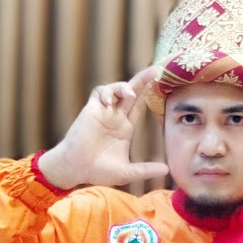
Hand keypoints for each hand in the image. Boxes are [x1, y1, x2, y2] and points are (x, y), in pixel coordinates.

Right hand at [38, 66, 168, 188]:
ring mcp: (103, 113)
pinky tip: (108, 101)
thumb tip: (166, 169)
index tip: (161, 84)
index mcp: (125, 128)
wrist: (75, 169)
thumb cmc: (98, 171)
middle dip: (143, 80)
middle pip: (131, 93)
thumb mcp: (127, 172)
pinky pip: (99, 93)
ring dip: (124, 87)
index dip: (148, 94)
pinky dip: (105, 92)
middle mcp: (115, 117)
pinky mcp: (91, 111)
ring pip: (115, 90)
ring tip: (130, 94)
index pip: (139, 106)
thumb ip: (146, 169)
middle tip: (156, 70)